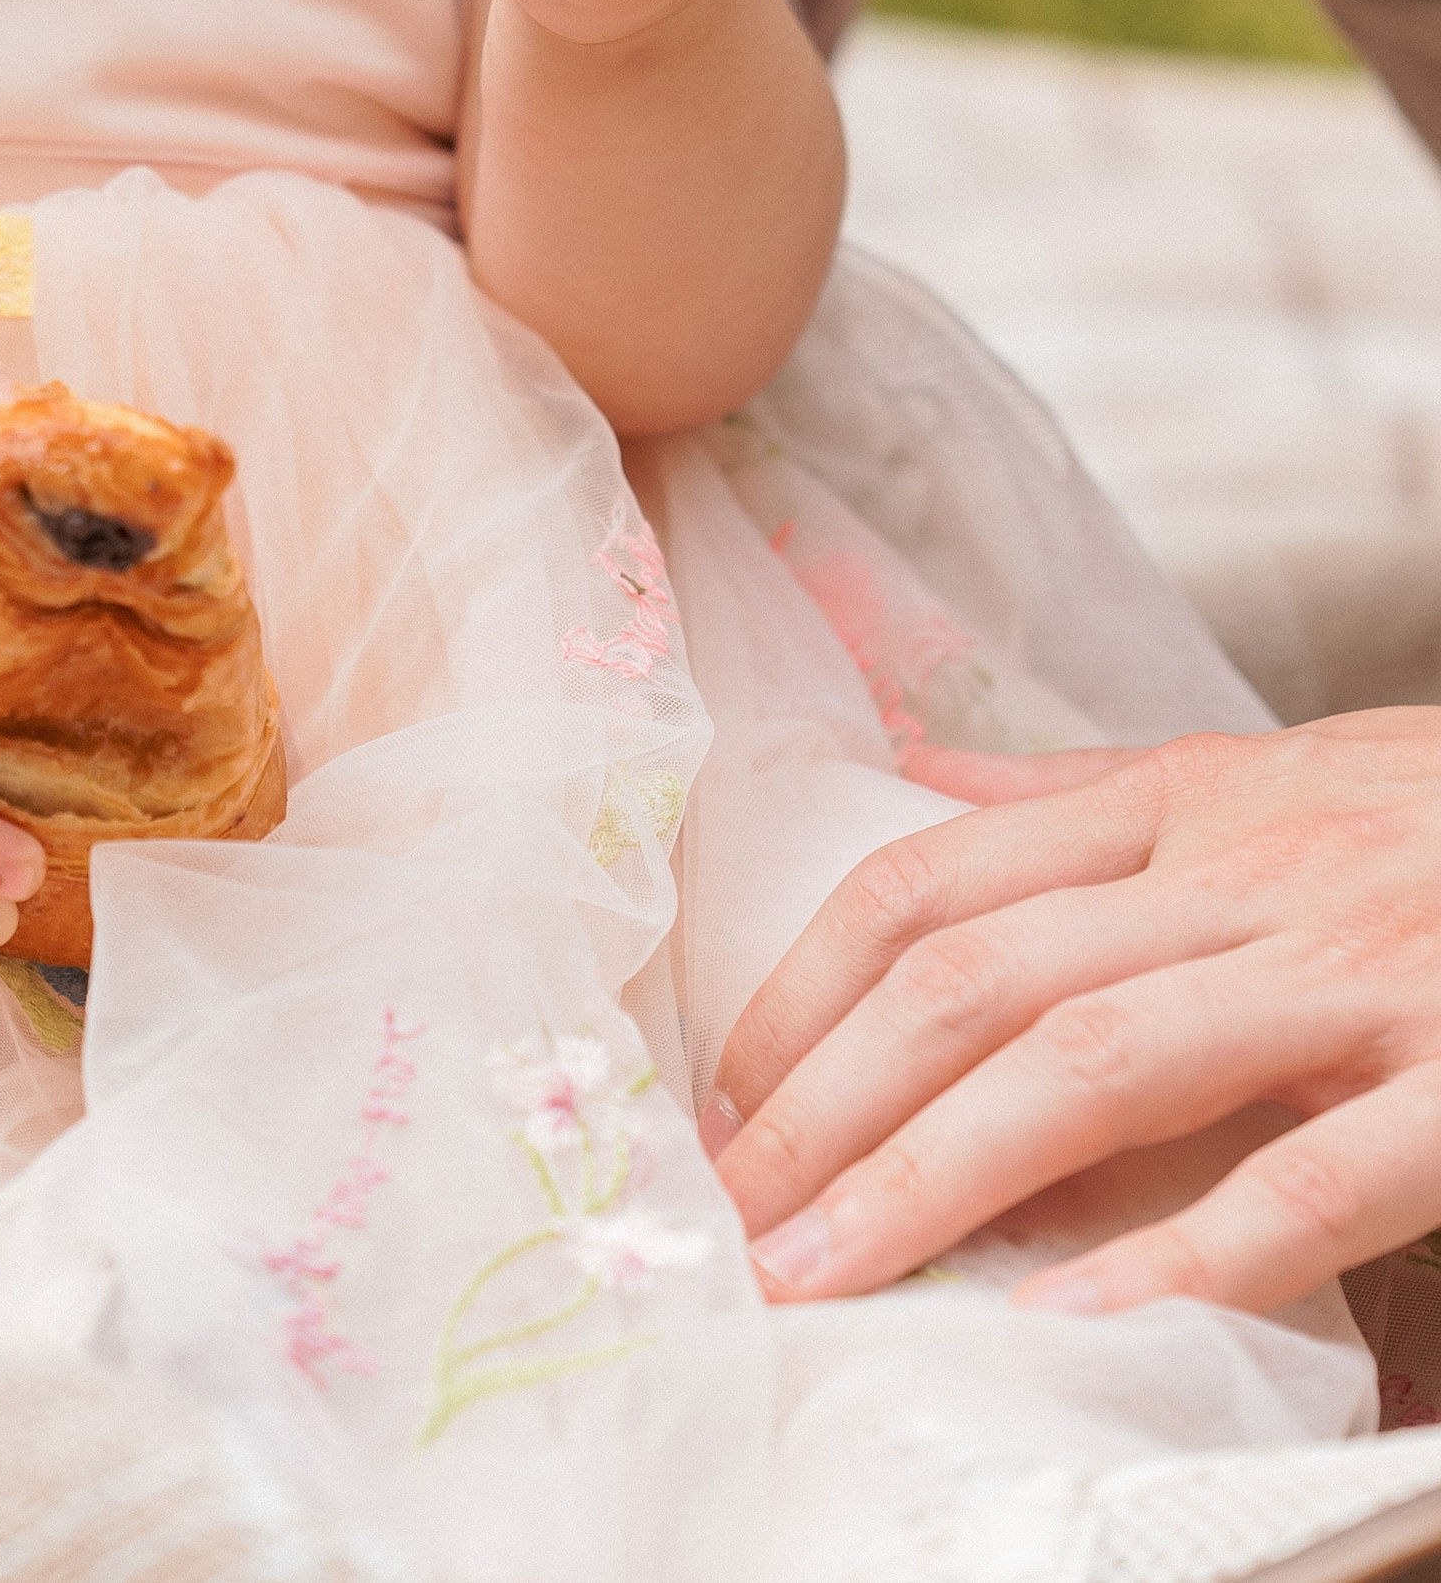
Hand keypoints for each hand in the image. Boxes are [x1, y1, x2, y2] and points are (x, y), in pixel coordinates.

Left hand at [705, 714, 1440, 1315]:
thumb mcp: (1274, 763)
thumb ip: (1093, 791)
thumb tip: (910, 773)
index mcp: (1192, 798)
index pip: (941, 877)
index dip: (811, 984)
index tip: (726, 1092)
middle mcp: (1251, 871)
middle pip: (984, 978)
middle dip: (834, 1104)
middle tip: (732, 1216)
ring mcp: (1359, 972)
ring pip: (1098, 1063)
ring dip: (939, 1177)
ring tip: (830, 1275)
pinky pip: (1310, 1179)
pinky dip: (1184, 1254)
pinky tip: (1076, 1321)